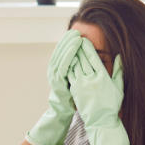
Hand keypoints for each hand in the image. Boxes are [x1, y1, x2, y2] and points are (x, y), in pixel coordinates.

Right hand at [26, 30, 82, 144]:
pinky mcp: (58, 82)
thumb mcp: (76, 81)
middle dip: (68, 40)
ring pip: (60, 56)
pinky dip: (68, 56)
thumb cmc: (73, 99)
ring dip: (68, 45)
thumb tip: (89, 59)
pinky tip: (74, 49)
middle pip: (60, 51)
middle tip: (76, 30)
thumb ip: (79, 69)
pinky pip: (63, 66)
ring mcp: (55, 77)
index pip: (63, 51)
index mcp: (60, 70)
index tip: (78, 32)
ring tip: (76, 36)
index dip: (69, 41)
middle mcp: (55, 71)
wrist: (64, 114)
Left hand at [68, 38, 129, 144]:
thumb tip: (120, 56)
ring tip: (69, 47)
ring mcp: (82, 85)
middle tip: (74, 39)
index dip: (87, 47)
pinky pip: (69, 74)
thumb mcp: (118, 87)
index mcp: (102, 77)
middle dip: (78, 48)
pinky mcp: (75, 90)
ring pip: (74, 65)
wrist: (101, 121)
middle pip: (82, 59)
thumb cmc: (111, 105)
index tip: (84, 39)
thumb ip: (119, 71)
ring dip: (71, 55)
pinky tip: (66, 60)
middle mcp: (91, 79)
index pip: (93, 57)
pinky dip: (67, 66)